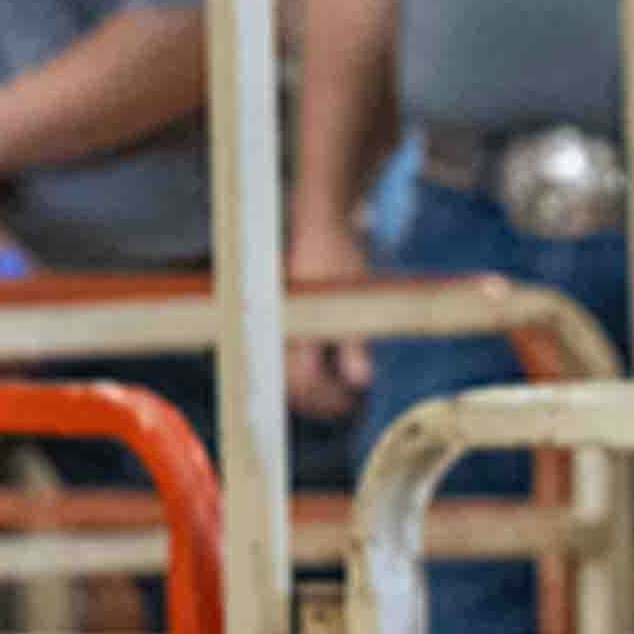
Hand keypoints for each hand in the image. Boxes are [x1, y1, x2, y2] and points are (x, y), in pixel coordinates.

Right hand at [287, 214, 375, 419]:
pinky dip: (305, 377)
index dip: (328, 399)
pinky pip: (285, 363)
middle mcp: (275, 327)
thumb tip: (360, 381)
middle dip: (319, 402)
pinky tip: (329, 378)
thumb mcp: (354, 300)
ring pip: (285, 378)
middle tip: (348, 406)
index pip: (303, 381)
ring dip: (311, 394)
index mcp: (289, 323)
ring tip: (340, 397)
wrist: (320, 226)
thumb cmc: (339, 257)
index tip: (351, 404)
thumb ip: (356, 342)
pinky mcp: (278, 324)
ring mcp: (274, 326)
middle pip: (290, 386)